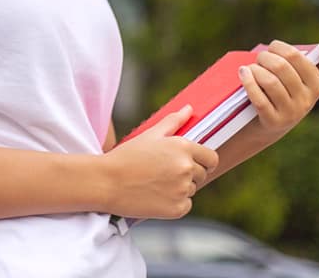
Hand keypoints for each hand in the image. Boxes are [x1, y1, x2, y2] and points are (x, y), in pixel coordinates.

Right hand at [101, 106, 218, 219]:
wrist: (106, 182)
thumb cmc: (126, 156)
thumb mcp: (149, 135)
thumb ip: (173, 121)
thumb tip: (189, 109)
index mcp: (183, 147)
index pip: (211, 157)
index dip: (203, 160)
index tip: (192, 163)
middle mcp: (186, 168)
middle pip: (202, 175)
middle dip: (188, 174)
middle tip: (163, 172)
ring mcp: (183, 189)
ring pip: (192, 190)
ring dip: (179, 188)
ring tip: (155, 183)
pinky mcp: (178, 209)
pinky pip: (184, 205)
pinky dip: (173, 203)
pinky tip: (155, 195)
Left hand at [239, 41, 318, 140]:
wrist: (266, 127)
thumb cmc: (283, 93)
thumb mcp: (303, 80)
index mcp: (318, 84)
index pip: (298, 57)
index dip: (281, 47)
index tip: (273, 47)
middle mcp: (308, 100)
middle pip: (281, 67)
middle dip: (265, 57)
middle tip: (258, 58)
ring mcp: (291, 113)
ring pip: (270, 82)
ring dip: (255, 70)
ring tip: (249, 68)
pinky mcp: (274, 122)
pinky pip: (260, 99)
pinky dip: (248, 83)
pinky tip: (243, 73)